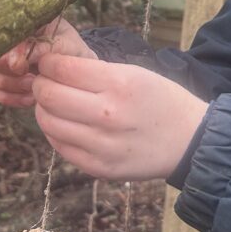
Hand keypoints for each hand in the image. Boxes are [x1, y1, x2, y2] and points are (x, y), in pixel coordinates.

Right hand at [0, 18, 95, 107]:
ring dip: (8, 87)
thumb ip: (40, 49)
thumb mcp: (63, 44)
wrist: (78, 65)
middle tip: (31, 79)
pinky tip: (29, 98)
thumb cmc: (72, 48)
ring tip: (33, 87)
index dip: (6, 54)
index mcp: (18, 20)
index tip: (23, 68)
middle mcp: (1, 36)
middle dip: (7, 74)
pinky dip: (8, 97)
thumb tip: (14, 63)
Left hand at [32, 48, 207, 180]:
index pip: (62, 69)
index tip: (48, 63)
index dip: (48, 63)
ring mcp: (101, 145)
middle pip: (48, 96)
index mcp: (119, 84)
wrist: (189, 141)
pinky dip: (56, 132)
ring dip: (44, 109)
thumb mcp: (135, 73)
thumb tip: (54, 66)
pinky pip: (60, 147)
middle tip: (46, 82)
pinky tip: (66, 124)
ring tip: (55, 104)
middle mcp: (107, 115)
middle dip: (41, 84)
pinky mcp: (98, 167)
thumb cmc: (161, 101)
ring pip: (48, 122)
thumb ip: (95, 70)